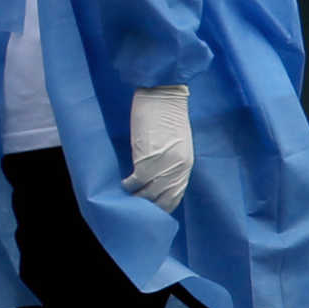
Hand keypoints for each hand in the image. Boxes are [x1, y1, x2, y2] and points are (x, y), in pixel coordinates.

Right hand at [122, 86, 192, 211]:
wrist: (164, 95)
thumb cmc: (167, 115)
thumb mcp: (175, 144)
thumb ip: (170, 162)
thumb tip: (155, 177)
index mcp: (185, 165)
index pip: (175, 196)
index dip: (162, 206)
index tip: (151, 212)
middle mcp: (177, 169)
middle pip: (161, 198)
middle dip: (148, 207)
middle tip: (135, 210)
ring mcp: (163, 165)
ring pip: (148, 193)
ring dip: (136, 199)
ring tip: (126, 200)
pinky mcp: (148, 157)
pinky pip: (136, 181)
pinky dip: (128, 186)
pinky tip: (123, 185)